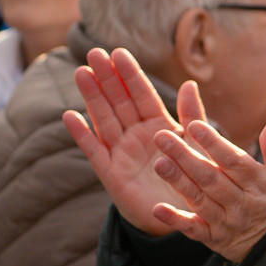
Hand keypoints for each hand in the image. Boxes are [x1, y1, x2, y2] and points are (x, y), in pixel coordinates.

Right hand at [63, 47, 207, 236]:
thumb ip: (192, 115)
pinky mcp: (111, 173)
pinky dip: (83, 134)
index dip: (130, 74)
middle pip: (119, 101)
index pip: (142, 94)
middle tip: (94, 53)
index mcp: (158, 125)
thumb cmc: (188, 176)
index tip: (119, 52)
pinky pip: (95, 150)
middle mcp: (136, 134)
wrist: (180, 214)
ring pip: (104, 119)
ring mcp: (121, 152)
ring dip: (92, 97)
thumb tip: (188, 83)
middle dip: (107, 78)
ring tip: (81, 73)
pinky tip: (70, 116)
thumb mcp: (195, 144)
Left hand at [149, 119, 265, 262]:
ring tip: (159, 163)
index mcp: (259, 182)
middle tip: (162, 136)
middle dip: (185, 156)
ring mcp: (227, 222)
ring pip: (200, 200)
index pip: (233, 160)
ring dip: (178, 182)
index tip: (194, 126)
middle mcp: (241, 202)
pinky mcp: (215, 238)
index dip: (213, 143)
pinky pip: (194, 231)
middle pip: (211, 177)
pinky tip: (158, 209)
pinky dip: (176, 221)